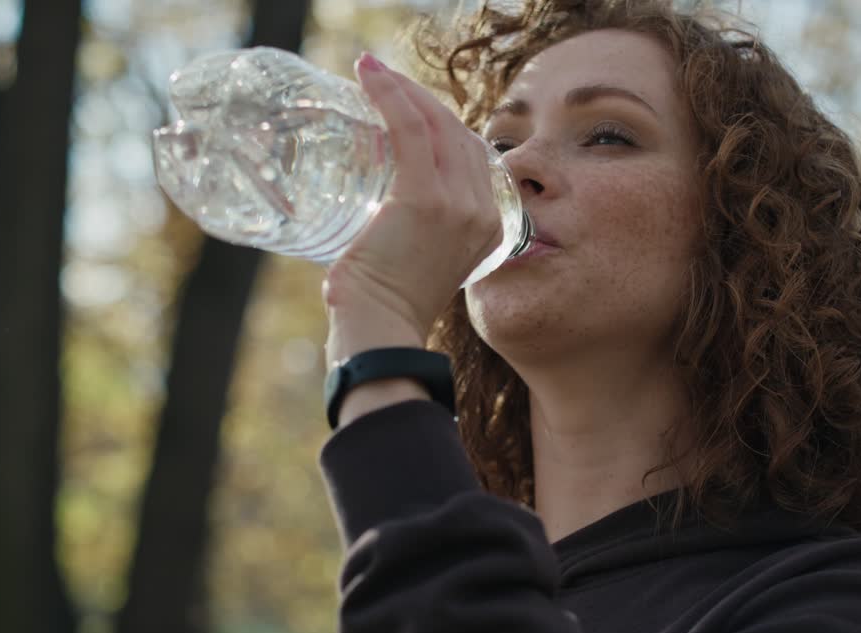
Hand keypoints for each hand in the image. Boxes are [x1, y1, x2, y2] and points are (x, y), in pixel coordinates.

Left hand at [323, 53, 503, 364]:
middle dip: (421, 99)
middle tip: (383, 82)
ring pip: (436, 124)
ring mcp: (458, 204)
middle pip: (458, 133)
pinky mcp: (425, 198)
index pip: (470, 155)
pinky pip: (411, 130)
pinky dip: (390, 96)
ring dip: (403, 89)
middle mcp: (483, 211)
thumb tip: (385, 219)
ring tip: (372, 72)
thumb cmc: (386, 307)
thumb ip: (421, 238)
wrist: (381, 331)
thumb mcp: (421, 264)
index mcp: (490, 226)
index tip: (408, 106)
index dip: (441, 123)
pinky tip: (369, 76)